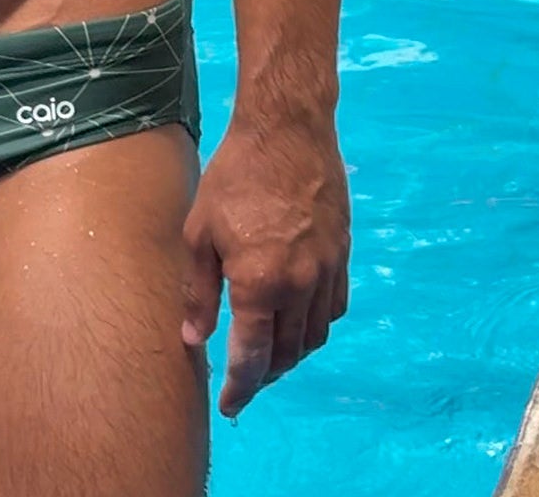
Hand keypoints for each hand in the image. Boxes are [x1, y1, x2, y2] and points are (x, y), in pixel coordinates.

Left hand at [180, 114, 349, 416]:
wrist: (287, 131)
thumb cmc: (234, 176)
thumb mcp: (200, 232)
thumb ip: (199, 291)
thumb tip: (194, 338)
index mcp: (261, 284)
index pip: (253, 357)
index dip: (241, 387)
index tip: (231, 406)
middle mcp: (301, 287)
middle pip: (287, 353)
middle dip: (265, 374)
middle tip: (245, 379)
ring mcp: (328, 272)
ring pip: (314, 336)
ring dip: (291, 353)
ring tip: (268, 353)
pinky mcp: (343, 257)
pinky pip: (334, 309)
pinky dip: (315, 325)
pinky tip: (297, 319)